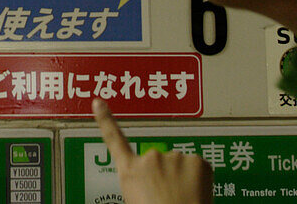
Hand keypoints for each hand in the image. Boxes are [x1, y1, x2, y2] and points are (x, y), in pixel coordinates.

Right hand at [93, 98, 212, 203]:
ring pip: (179, 165)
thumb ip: (138, 182)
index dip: (105, 119)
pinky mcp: (197, 160)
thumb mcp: (134, 199)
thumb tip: (149, 182)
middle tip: (166, 198)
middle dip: (164, 175)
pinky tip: (194, 194)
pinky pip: (197, 167)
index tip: (98, 102)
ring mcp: (174, 157)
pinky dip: (198, 179)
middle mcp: (150, 158)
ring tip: (179, 199)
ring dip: (181, 178)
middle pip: (157, 161)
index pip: (114, 139)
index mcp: (130, 171)